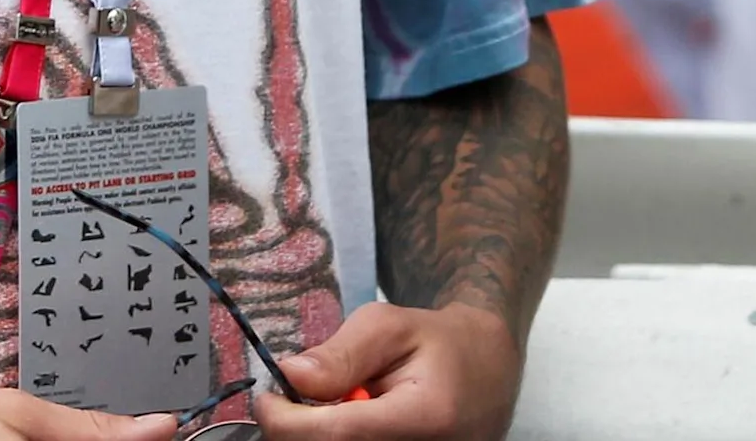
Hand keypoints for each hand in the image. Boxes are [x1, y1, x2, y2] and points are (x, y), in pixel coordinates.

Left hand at [252, 302, 520, 440]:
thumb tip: (289, 377)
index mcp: (423, 418)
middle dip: (299, 428)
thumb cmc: (439, 343)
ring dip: (319, 433)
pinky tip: (350, 421)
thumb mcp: (391, 326)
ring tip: (340, 404)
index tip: (266, 396)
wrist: (489, 373)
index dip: (286, 421)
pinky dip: (338, 438)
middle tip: (299, 397)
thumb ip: (341, 353)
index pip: (334, 435)